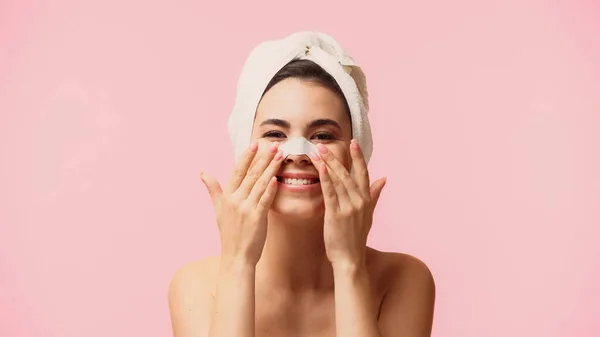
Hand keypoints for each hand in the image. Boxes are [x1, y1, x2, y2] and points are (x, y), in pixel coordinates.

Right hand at [200, 142, 283, 265]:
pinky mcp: (256, 218)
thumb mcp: (217, 209)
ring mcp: (246, 208)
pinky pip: (264, 199)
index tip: (255, 144)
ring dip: (271, 168)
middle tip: (274, 144)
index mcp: (227, 197)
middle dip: (263, 157)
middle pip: (250, 174)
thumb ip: (213, 189)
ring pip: (259, 183)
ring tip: (280, 155)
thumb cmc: (229, 233)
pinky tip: (276, 177)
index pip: (237, 171)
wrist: (235, 257)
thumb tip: (202, 173)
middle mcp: (235, 200)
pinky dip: (270, 188)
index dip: (246, 156)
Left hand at [311, 139, 386, 267]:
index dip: (358, 157)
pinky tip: (320, 167)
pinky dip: (325, 179)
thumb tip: (383, 179)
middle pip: (347, 173)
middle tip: (322, 145)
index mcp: (367, 200)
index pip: (363, 173)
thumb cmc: (356, 238)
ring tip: (317, 152)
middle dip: (335, 157)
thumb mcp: (369, 215)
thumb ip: (374, 195)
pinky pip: (330, 192)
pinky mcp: (336, 215)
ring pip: (338, 180)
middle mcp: (360, 201)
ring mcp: (349, 208)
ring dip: (327, 164)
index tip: (353, 142)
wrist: (350, 260)